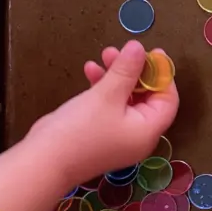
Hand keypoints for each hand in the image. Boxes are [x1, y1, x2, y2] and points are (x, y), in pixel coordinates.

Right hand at [26, 41, 178, 188]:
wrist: (43, 162)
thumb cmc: (81, 129)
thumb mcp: (107, 95)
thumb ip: (126, 70)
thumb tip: (140, 48)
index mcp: (149, 130)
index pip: (168, 99)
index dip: (162, 75)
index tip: (153, 52)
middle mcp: (139, 135)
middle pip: (147, 97)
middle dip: (135, 71)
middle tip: (123, 50)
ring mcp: (119, 136)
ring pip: (126, 99)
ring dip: (116, 76)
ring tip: (104, 54)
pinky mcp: (100, 133)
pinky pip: (109, 106)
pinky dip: (103, 88)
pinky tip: (89, 70)